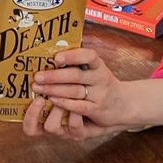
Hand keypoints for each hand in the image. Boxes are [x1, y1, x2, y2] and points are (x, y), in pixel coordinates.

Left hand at [22, 47, 140, 138]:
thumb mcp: (96, 69)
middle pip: (76, 76)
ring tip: (38, 88)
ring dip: (54, 89)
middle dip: (54, 76)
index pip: (89, 56)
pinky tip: (52, 100)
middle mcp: (100, 78)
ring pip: (75, 91)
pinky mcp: (97, 109)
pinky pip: (79, 106)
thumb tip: (53, 52)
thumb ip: (80, 63)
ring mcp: (99, 94)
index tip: (56, 57)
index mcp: (98, 65)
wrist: (124, 104)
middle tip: (38, 76)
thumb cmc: (101, 84)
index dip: (73, 56)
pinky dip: (65, 103)